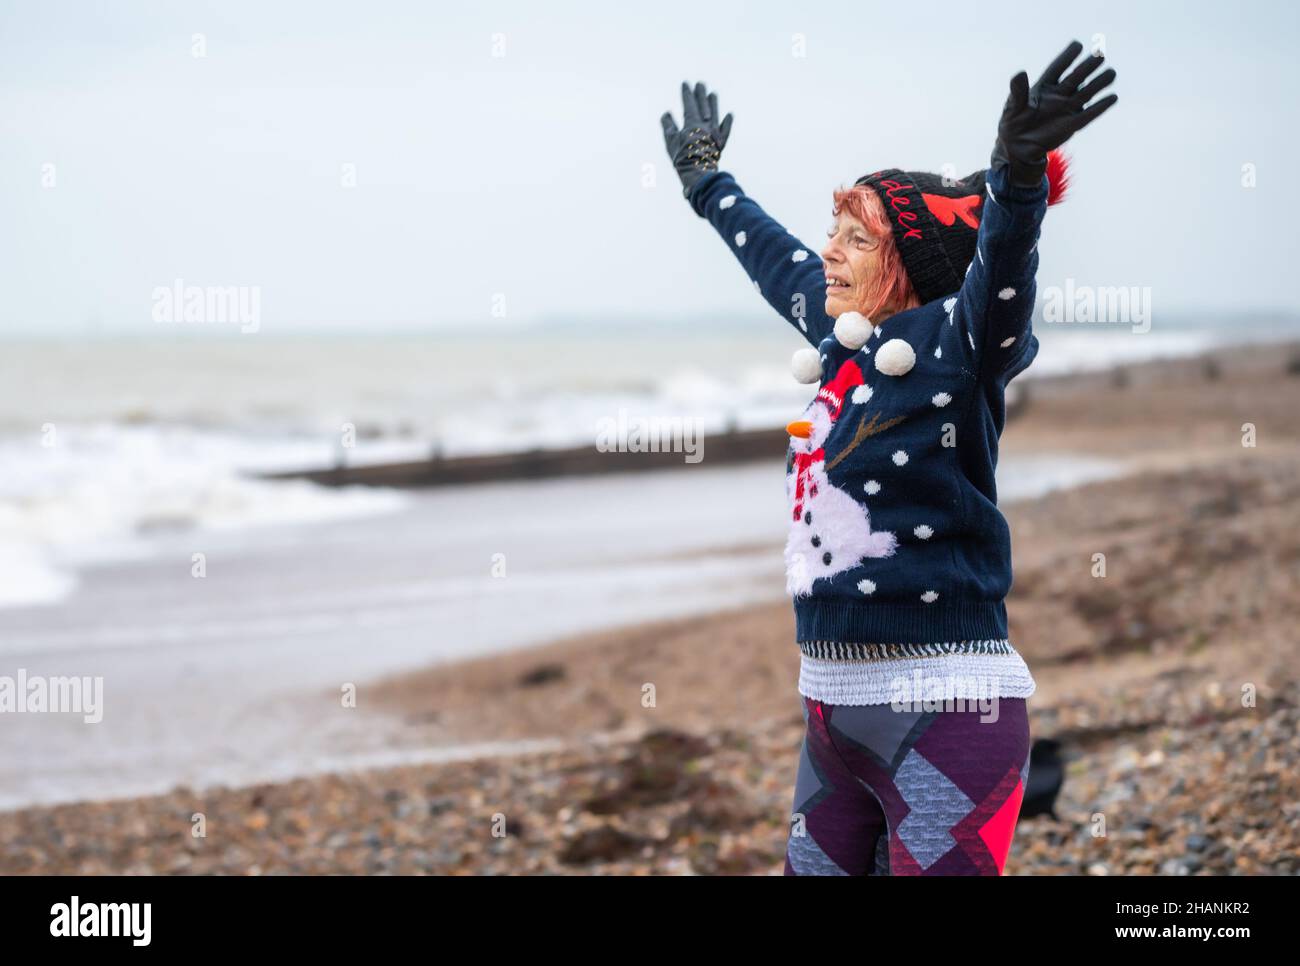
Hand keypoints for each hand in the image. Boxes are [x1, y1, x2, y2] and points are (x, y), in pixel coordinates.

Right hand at [660, 80, 733, 198]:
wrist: (698, 173)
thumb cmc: (682, 159)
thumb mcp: (671, 142)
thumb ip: (668, 126)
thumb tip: (667, 113)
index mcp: (692, 123)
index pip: (689, 103)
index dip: (687, 93)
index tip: (685, 83)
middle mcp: (705, 125)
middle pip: (703, 105)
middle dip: (700, 93)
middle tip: (700, 84)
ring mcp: (715, 133)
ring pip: (715, 114)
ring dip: (714, 103)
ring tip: (713, 93)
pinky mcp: (721, 143)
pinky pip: (725, 130)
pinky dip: (727, 122)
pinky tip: (729, 115)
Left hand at [991, 40, 1117, 187]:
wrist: (1018, 147)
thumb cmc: (1013, 123)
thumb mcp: (1012, 107)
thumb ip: (1017, 91)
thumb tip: (1020, 73)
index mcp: (1044, 86)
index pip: (1058, 67)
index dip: (1067, 56)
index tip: (1078, 45)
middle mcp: (1059, 94)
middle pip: (1076, 77)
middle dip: (1088, 66)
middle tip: (1100, 54)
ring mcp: (1067, 108)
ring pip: (1086, 93)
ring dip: (1099, 83)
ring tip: (1111, 73)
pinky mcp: (1072, 124)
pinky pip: (1089, 114)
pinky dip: (1100, 107)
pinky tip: (1113, 97)